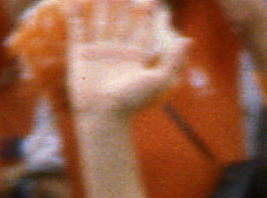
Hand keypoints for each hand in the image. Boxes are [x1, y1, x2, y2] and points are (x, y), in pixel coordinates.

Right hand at [65, 0, 185, 121]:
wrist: (103, 116)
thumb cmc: (131, 102)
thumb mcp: (158, 80)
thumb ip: (174, 61)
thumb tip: (189, 40)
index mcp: (135, 56)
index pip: (142, 28)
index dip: (147, 11)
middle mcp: (117, 52)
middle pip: (122, 21)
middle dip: (123, 3)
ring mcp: (98, 52)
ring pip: (101, 22)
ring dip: (103, 5)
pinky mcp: (80, 55)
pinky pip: (79, 31)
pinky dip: (77, 16)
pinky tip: (77, 2)